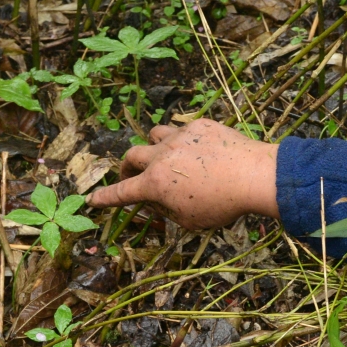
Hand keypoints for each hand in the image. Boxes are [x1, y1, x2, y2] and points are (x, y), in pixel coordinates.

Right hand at [86, 118, 278, 229]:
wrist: (253, 175)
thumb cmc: (223, 205)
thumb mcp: (191, 220)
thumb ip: (169, 211)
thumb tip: (160, 201)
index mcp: (156, 184)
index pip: (123, 192)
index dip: (106, 198)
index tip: (93, 199)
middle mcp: (161, 156)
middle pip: (132, 156)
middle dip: (127, 167)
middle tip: (132, 174)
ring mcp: (180, 137)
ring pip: (154, 135)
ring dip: (153, 147)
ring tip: (163, 156)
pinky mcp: (200, 125)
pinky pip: (184, 130)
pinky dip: (185, 141)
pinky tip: (201, 150)